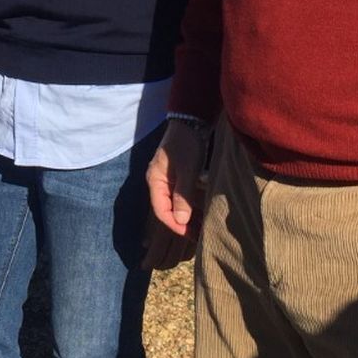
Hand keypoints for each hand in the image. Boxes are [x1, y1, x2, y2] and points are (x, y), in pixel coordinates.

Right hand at [144, 121, 208, 269]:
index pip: (161, 211)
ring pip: (175, 204)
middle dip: (182, 224)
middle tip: (200, 235)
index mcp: (155, 181)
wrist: (191, 121)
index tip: (191, 235)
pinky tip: (202, 212)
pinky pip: (181, 196)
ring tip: (203, 227)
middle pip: (167, 209)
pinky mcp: (177, 176)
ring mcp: (167, 179)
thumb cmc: (187, 144)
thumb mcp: (187, 169)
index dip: (175, 225)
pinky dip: (190, 206)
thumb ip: (183, 194)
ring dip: (187, 216)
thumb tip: (181, 221)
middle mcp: (158, 182)